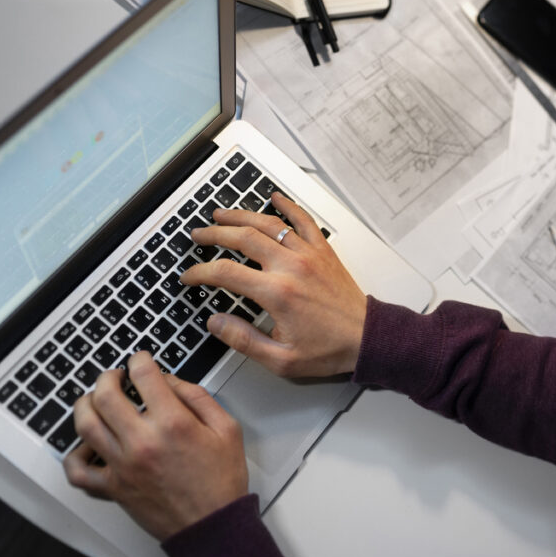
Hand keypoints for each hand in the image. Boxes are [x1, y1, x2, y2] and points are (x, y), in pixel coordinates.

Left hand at [63, 352, 248, 540]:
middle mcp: (142, 441)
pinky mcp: (113, 488)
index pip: (144, 376)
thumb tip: (170, 381)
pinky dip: (75, 455)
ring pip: (85, 425)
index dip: (140, 360)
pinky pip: (78, 471)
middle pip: (104, 395)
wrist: (212, 525)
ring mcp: (122, 465)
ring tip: (95, 400)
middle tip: (115, 375)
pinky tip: (87, 445)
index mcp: (173, 423)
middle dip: (107, 376)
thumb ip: (198, 398)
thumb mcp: (226, 429)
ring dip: (85, 404)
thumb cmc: (221, 481)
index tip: (141, 360)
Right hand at [180, 192, 367, 377]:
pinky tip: (275, 197)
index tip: (189, 277)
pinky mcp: (323, 251)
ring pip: (269, 223)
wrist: (365, 338)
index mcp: (277, 293)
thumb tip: (215, 321)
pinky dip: (288, 206)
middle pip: (243, 238)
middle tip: (197, 235)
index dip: (200, 273)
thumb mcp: (281, 359)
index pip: (226, 273)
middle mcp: (291, 267)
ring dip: (241, 215)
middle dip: (214, 234)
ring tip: (220, 214)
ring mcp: (309, 254)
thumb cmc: (328, 349)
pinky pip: (304, 220)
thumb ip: (243, 340)